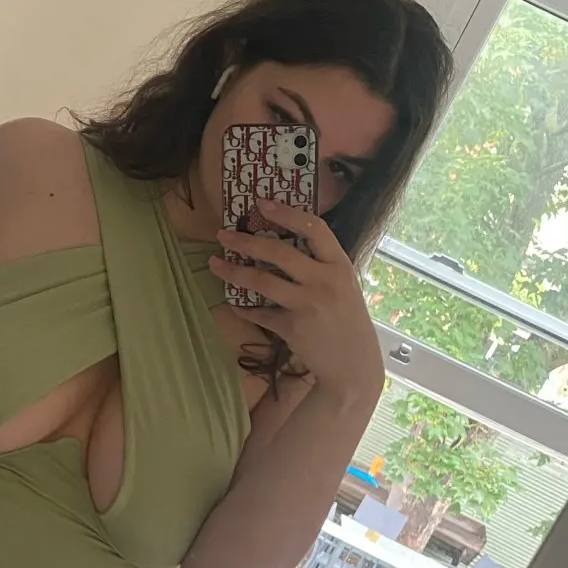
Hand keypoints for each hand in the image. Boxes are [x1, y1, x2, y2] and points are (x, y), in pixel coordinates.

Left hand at [212, 199, 382, 411]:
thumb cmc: (347, 321)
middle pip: (279, 251)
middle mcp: (324, 281)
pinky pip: (260, 313)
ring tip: (214, 264)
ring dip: (233, 272)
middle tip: (223, 235)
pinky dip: (244, 308)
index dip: (285, 213)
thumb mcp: (344, 286)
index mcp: (339, 265)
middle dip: (246, 241)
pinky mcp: (292, 328)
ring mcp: (308, 304)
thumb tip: (284, 243)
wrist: (353, 365)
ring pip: (262, 281)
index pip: (313, 228)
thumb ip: (321, 266)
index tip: (261, 203)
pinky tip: (234, 304)